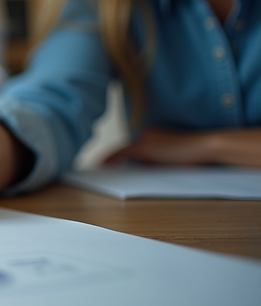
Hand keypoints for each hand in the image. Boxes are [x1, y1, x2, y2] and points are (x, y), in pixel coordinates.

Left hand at [103, 129, 247, 166]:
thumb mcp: (174, 159)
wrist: (206, 147)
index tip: (111, 164)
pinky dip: (109, 160)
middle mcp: (146, 134)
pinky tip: (100, 166)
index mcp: (154, 135)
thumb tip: (141, 172)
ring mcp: (144, 138)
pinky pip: (120, 154)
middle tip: (99, 168)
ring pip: (122, 152)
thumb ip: (158, 162)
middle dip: (114, 161)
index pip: (134, 148)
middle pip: (127, 151)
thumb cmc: (197, 156)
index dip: (122, 158)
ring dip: (111, 162)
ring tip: (98, 169)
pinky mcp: (143, 146)